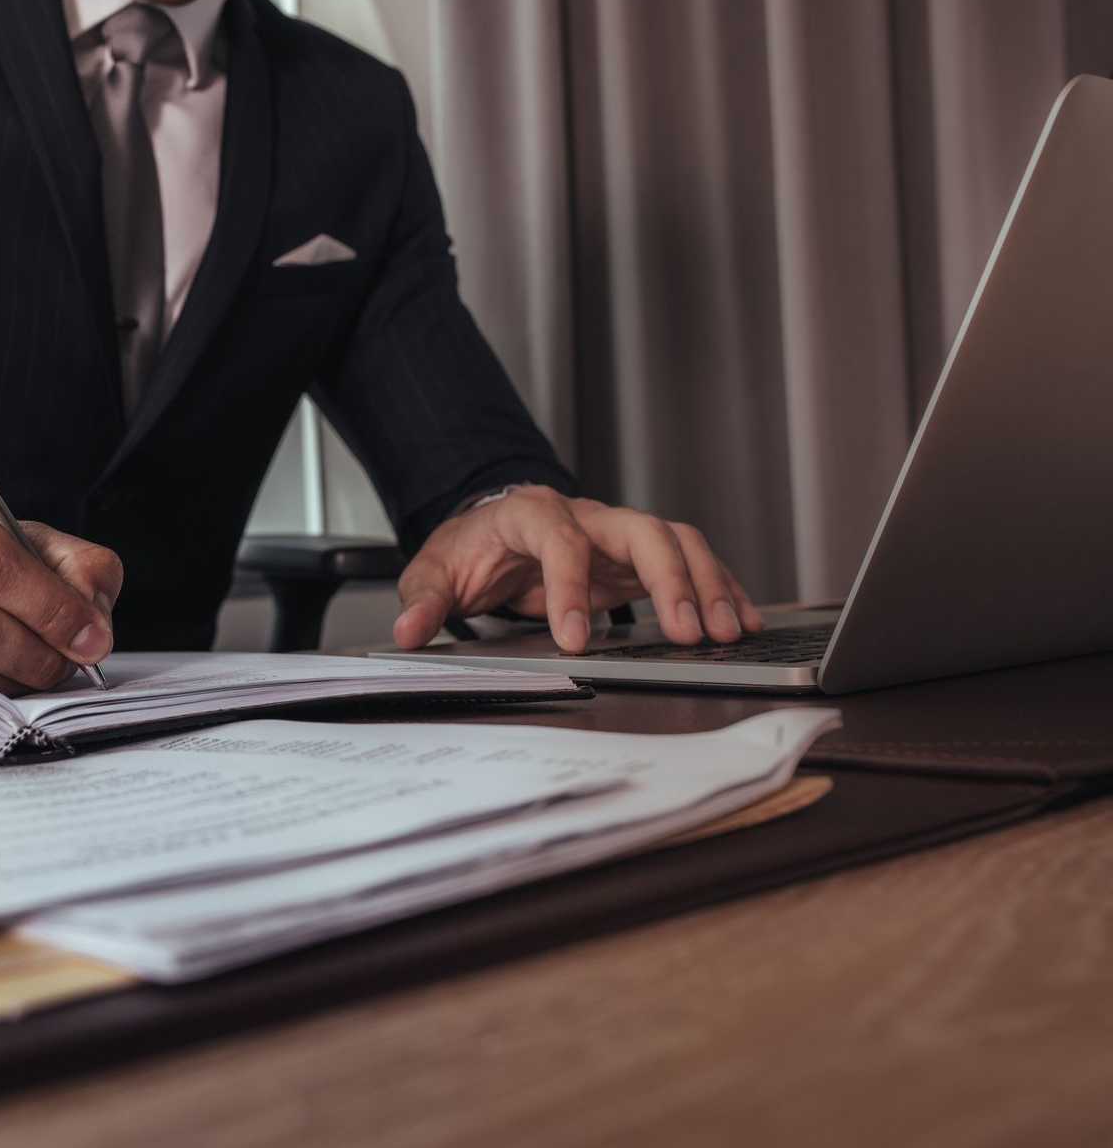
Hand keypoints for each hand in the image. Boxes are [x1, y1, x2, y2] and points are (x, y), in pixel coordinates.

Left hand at [393, 486, 764, 652]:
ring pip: (677, 542)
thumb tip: (409, 629)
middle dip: (670, 579)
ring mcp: (617, 536)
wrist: (489, 530)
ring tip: (726, 631)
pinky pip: (690, 563)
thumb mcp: (433, 570)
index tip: (573, 638)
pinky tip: (742, 622)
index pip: (558, 540)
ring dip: (707, 584)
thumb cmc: (468, 548)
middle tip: (686, 632)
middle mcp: (586, 516)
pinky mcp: (637, 560)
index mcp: (531, 513)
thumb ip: (424, 599)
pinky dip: (720, 589)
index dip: (569, 586)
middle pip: (642, 530)